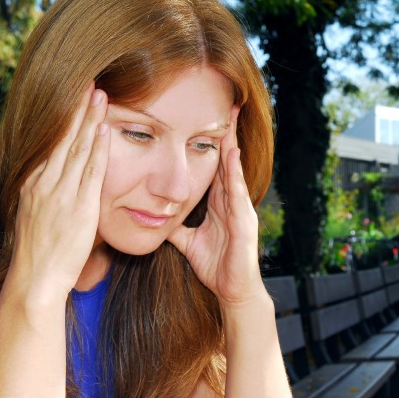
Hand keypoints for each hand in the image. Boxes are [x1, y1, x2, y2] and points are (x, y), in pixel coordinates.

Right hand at [11, 83, 109, 296]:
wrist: (35, 280)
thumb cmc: (40, 253)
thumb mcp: (36, 216)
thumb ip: (49, 195)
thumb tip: (60, 181)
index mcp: (33, 184)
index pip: (51, 143)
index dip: (64, 118)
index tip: (74, 96)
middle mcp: (44, 183)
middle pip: (63, 138)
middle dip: (77, 109)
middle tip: (89, 82)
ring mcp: (60, 195)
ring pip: (77, 149)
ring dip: (89, 119)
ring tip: (100, 95)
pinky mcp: (78, 209)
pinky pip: (90, 172)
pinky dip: (97, 149)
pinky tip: (104, 130)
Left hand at [167, 107, 265, 305]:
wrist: (233, 292)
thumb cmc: (216, 267)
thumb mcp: (188, 242)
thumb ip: (174, 227)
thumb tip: (154, 217)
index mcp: (220, 204)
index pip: (215, 167)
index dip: (211, 143)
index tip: (208, 119)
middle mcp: (233, 202)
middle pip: (228, 161)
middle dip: (228, 134)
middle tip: (227, 105)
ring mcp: (241, 210)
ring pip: (235, 171)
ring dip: (232, 146)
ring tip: (230, 121)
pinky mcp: (245, 223)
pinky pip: (238, 193)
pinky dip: (235, 173)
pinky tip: (231, 156)